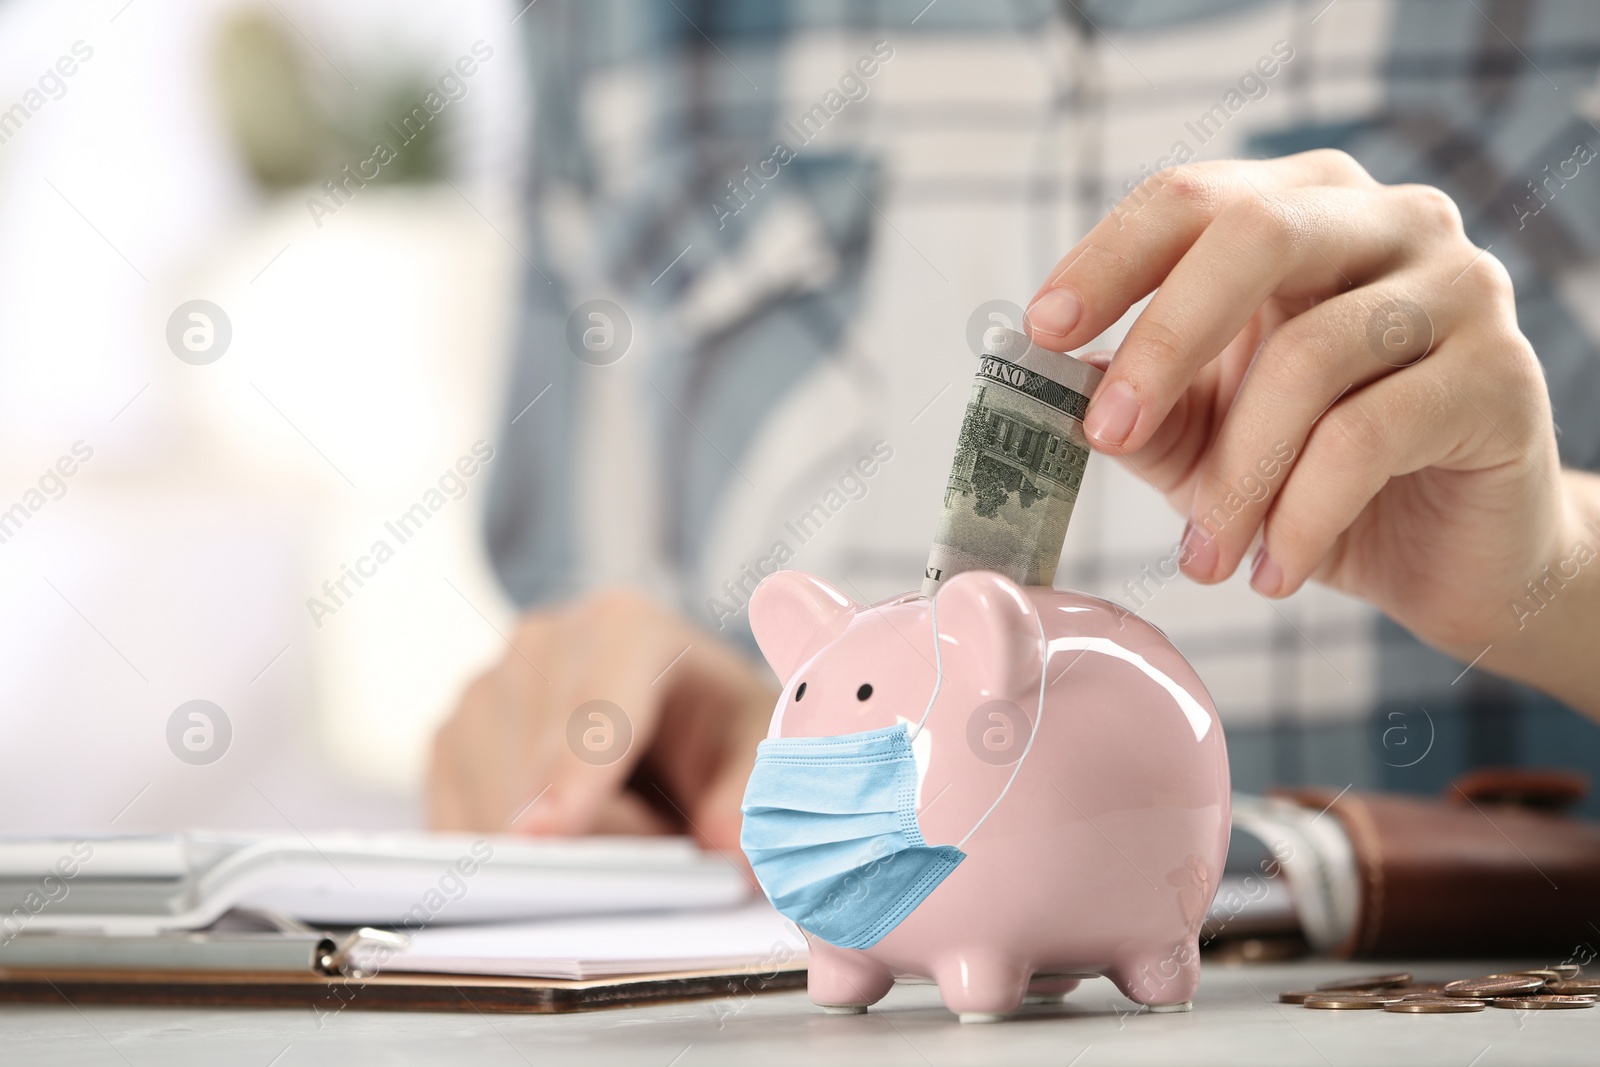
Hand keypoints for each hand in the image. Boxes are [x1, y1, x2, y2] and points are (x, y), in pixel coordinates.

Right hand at [428, 588, 777, 848]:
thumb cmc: (716, 729)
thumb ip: (749, 794)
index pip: (593, 706)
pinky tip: (559, 853)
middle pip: (532, 764)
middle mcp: (541, 641)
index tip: (551, 834)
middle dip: (585, 838)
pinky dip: (503, 859)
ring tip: (623, 840)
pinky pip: (454, 823)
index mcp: (626, 626)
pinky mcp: (451, 741)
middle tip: (647, 872)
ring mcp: (486, 687)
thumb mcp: (760, 752)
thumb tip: (729, 845)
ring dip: (548, 852)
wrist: (676, 720)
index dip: (572, 773)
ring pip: (487, 798)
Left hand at [1023, 150, 1595, 711]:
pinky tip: (1272, 570)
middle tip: (1107, 436)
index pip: (1193, 198)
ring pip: (1309, 356)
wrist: (1452, 555)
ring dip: (1236, 473)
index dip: (1109, 259)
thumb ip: (1135, 400)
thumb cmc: (1317, 476)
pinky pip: (1368, 437)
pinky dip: (1300, 515)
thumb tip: (1048, 379)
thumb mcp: (1204, 435)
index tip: (1044, 332)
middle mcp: (1390, 221)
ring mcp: (1457, 289)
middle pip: (1256, 235)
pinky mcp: (1501, 376)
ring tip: (1205, 554)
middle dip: (1163, 344)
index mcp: (1306, 208)